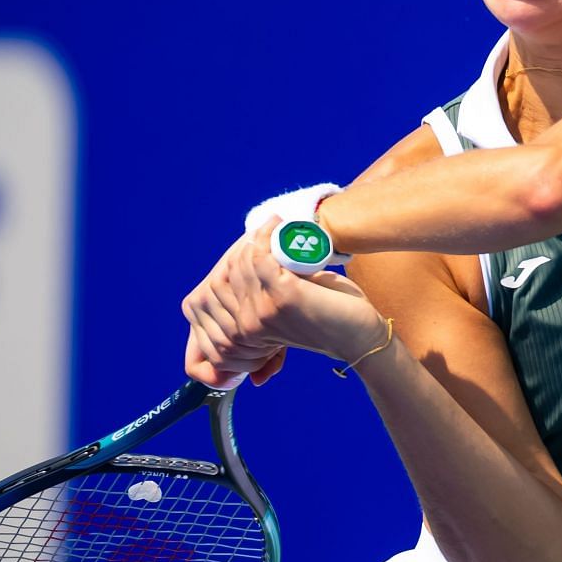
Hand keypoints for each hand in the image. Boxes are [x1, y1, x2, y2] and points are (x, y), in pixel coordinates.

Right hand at [181, 221, 387, 386]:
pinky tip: (276, 225)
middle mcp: (243, 328)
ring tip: (271, 229)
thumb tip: (237, 273)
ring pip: (238, 264)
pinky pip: (258, 257)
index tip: (250, 246)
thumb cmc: (321, 321)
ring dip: (252, 241)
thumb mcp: (277, 315)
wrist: (360, 335)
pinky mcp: (282, 298)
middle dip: (238, 253)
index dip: (225, 266)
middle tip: (262, 235)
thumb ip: (251, 304)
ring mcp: (260, 314)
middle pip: (219, 277)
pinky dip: (264, 235)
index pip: (201, 300)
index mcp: (238, 336)